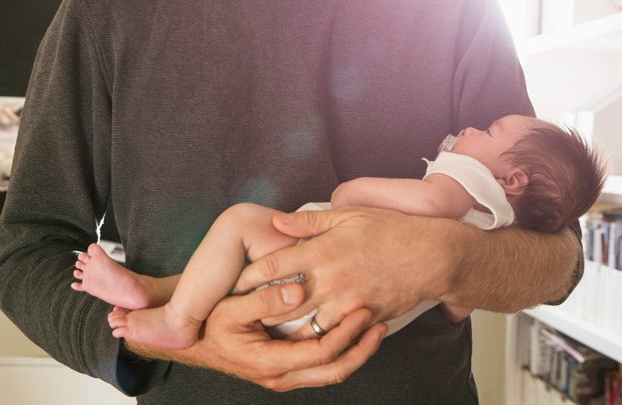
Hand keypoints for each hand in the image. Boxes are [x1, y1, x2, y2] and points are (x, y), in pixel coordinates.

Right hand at [126, 282, 386, 391]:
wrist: (194, 342)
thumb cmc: (211, 324)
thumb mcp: (232, 308)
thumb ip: (265, 300)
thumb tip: (298, 292)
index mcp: (271, 362)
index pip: (321, 354)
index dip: (346, 335)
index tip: (363, 312)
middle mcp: (282, 375)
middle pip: (334, 370)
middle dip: (361, 349)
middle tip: (380, 323)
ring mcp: (285, 374)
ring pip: (330, 372)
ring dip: (355, 351)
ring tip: (376, 327)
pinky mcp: (287, 367)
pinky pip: (321, 365)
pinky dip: (341, 350)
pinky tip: (352, 332)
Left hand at [234, 207, 460, 337]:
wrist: (429, 256)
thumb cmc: (389, 230)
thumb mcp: (348, 215)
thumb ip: (309, 222)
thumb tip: (277, 222)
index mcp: (322, 251)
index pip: (272, 266)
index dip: (248, 276)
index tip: (234, 282)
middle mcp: (330, 280)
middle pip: (281, 302)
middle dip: (259, 309)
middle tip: (241, 312)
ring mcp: (346, 303)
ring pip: (303, 326)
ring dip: (284, 328)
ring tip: (266, 329)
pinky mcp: (360, 318)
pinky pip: (331, 334)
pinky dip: (315, 337)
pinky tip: (302, 336)